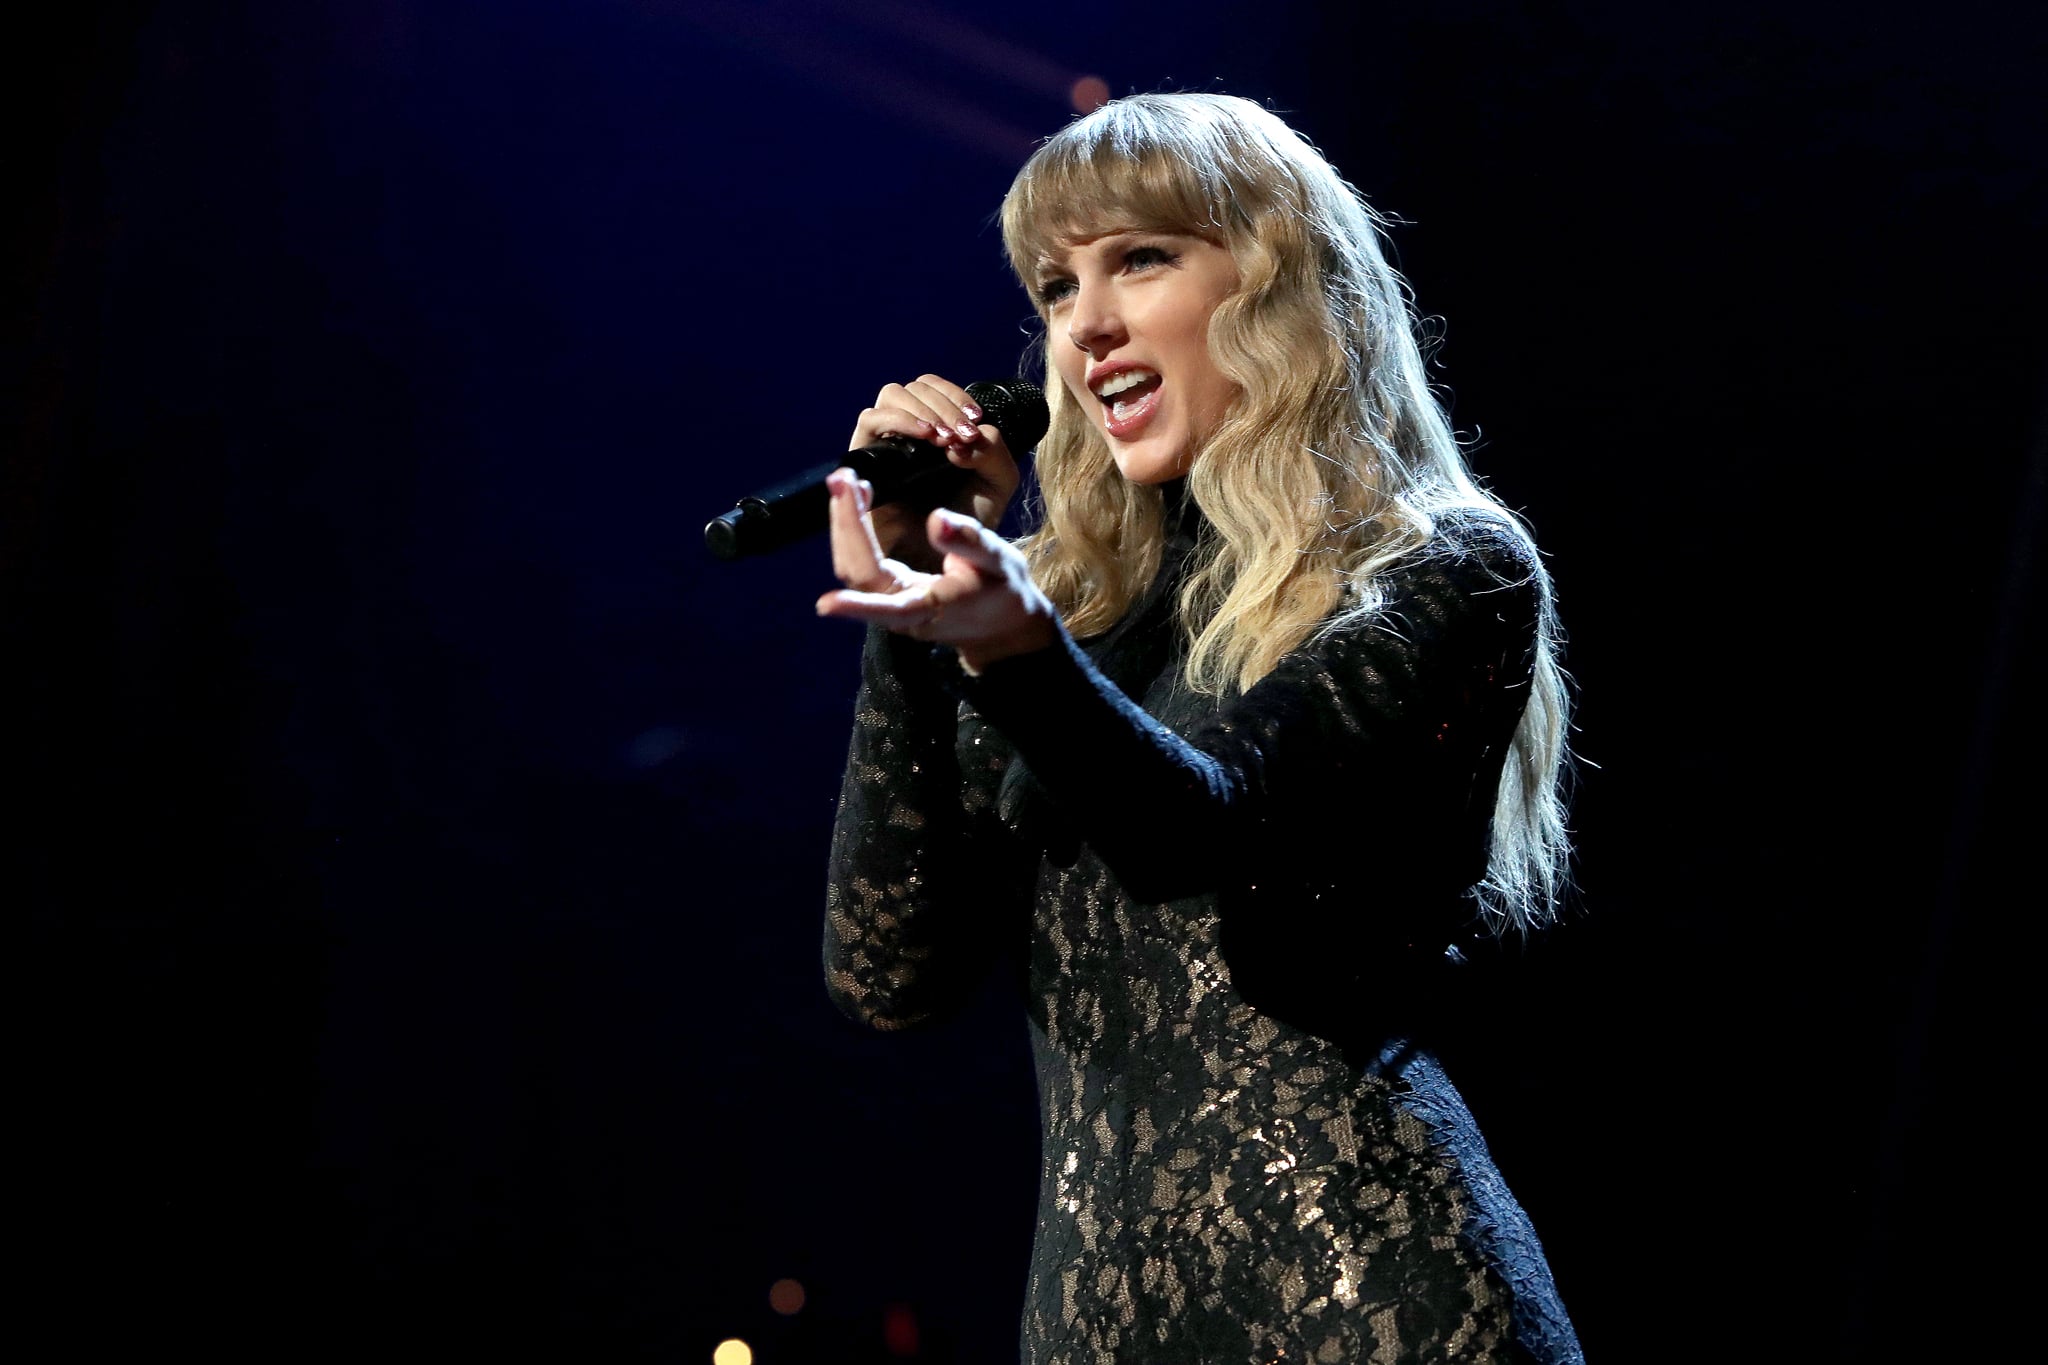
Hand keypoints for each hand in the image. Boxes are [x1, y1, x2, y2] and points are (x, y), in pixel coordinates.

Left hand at [815, 469, 1057, 671]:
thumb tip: (936, 518)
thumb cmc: (1003, 591)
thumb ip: (969, 541)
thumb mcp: (999, 562)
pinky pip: (859, 563)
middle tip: (842, 479)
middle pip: (858, 574)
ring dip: (843, 524)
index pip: (888, 606)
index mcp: (931, 608)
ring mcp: (891, 604)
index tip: (826, 605)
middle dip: (845, 525)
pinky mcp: (887, 593)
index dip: (857, 606)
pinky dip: (852, 529)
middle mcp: (903, 612)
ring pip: (852, 569)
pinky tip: (856, 500)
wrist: (1002, 622)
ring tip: (845, 482)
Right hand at [848, 373, 1020, 570]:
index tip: (975, 419)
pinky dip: (900, 420)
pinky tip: (926, 438)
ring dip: (923, 408)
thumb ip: (993, 449)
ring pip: (892, 395)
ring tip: (944, 438)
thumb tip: (957, 437)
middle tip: (962, 433)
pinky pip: (869, 421)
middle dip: (943, 403)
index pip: (935, 388)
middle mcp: (907, 432)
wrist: (946, 560)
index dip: (954, 395)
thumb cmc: (969, 522)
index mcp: (937, 429)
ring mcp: (884, 443)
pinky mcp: (864, 460)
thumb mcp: (998, 480)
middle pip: (915, 387)